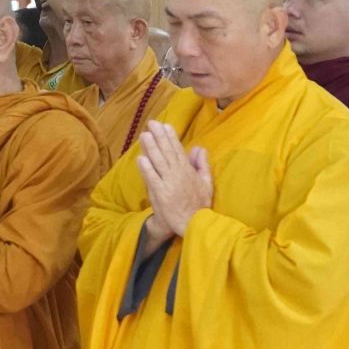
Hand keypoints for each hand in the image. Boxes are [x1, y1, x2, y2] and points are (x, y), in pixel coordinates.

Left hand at [135, 121, 212, 237]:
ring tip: (144, 135)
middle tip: (151, 123)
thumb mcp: (206, 183)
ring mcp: (169, 183)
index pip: (178, 150)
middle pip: (167, 152)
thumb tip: (199, 148)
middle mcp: (178, 174)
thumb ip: (202, 165)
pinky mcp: (161, 193)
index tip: (164, 125)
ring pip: (159, 162)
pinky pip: (152, 178)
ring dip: (151, 147)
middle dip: (159, 137)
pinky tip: (141, 158)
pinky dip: (147, 168)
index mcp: (188, 171)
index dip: (170, 137)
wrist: (194, 224)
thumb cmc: (199, 205)